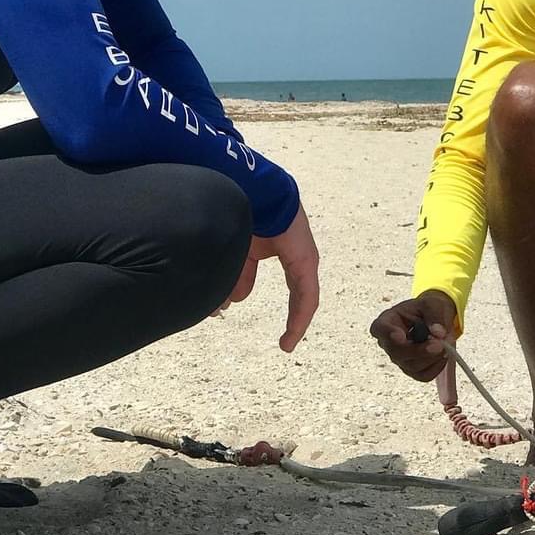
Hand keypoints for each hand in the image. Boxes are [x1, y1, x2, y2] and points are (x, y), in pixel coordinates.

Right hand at [226, 203, 319, 351]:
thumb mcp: (237, 251)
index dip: (261, 292)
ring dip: (295, 320)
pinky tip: (291, 335)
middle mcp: (295, 252)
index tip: (251, 312)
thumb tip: (228, 304)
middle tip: (285, 340)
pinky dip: (299, 316)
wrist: (254, 191)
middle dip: (291, 314)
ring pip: (303, 296)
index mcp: (276, 245)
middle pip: (296, 291)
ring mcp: (304, 256)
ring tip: (286, 344)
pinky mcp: (307, 261)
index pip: (274, 275)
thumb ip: (236, 276)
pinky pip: (306, 295)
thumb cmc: (244, 213)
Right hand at [369, 290, 458, 381]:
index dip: (388, 334)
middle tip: (440, 345)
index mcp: (387, 320)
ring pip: (412, 366)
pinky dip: (437, 366)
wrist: (435, 319)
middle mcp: (388, 342)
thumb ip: (435, 316)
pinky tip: (443, 354)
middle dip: (420, 351)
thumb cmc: (429, 308)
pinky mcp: (411, 369)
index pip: (379, 329)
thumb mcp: (433, 304)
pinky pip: (423, 375)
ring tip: (446, 344)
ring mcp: (399, 358)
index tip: (401, 336)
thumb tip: (439, 334)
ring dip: (432, 358)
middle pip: (397, 353)